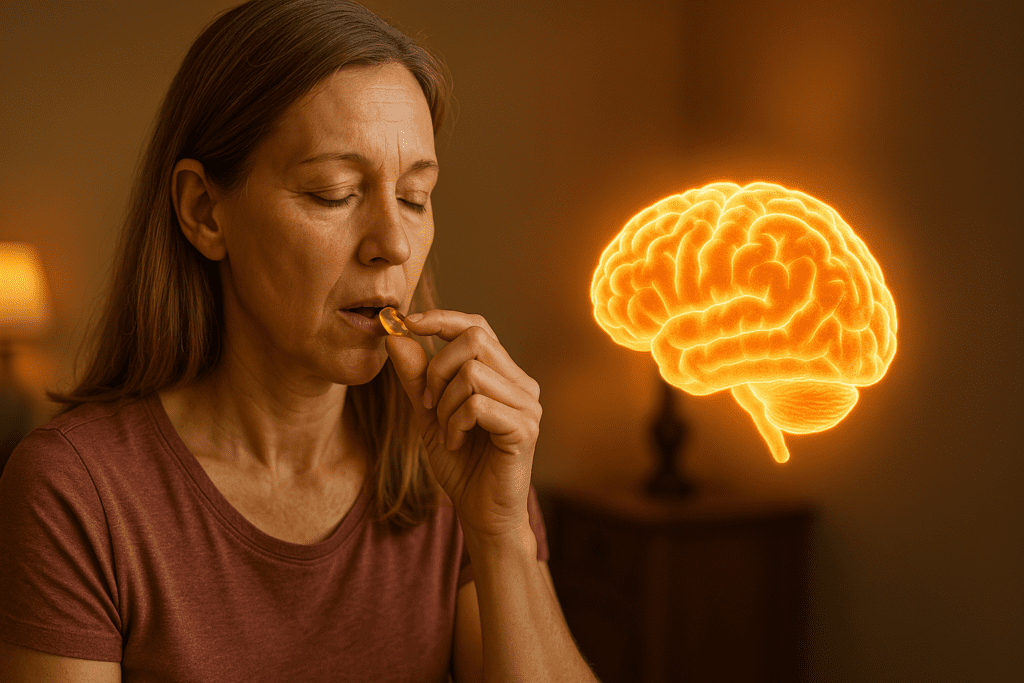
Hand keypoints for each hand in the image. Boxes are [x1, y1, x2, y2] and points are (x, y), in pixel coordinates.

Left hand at [384, 309, 541, 540]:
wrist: (481, 513)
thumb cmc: (461, 463)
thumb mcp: (429, 414)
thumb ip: (416, 377)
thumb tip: (395, 337)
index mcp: (504, 374)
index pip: (477, 326)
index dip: (442, 319)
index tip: (407, 323)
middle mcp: (522, 384)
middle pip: (474, 340)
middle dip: (437, 368)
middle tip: (428, 405)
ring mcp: (528, 405)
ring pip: (472, 373)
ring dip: (445, 404)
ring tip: (446, 430)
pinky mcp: (525, 428)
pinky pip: (477, 405)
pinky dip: (455, 423)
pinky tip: (455, 443)